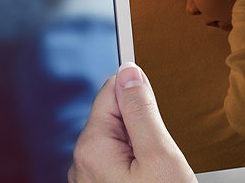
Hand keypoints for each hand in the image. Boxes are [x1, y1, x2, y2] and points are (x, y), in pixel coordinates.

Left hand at [68, 63, 195, 182]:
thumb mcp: (159, 153)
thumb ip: (142, 110)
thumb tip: (130, 72)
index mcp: (92, 147)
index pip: (112, 90)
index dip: (141, 96)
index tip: (158, 108)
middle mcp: (83, 162)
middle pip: (117, 116)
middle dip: (144, 125)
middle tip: (161, 152)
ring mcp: (91, 177)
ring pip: (121, 139)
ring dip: (142, 146)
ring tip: (158, 170)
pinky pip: (120, 160)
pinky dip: (138, 163)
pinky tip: (151, 178)